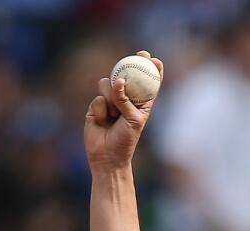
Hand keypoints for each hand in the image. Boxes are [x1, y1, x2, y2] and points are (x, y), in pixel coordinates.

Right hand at [84, 51, 162, 173]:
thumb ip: (126, 100)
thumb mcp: (133, 120)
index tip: (153, 59)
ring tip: (113, 115)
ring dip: (112, 97)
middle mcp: (125, 99)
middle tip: (138, 55)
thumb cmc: (126, 140)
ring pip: (108, 84)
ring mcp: (110, 101)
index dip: (151, 70)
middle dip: (131, 63)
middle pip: (126, 76)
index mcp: (141, 103)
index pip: (147, 84)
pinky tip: (102, 120)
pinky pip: (98, 98)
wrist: (107, 156)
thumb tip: (118, 81)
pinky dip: (101, 108)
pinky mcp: (96, 106)